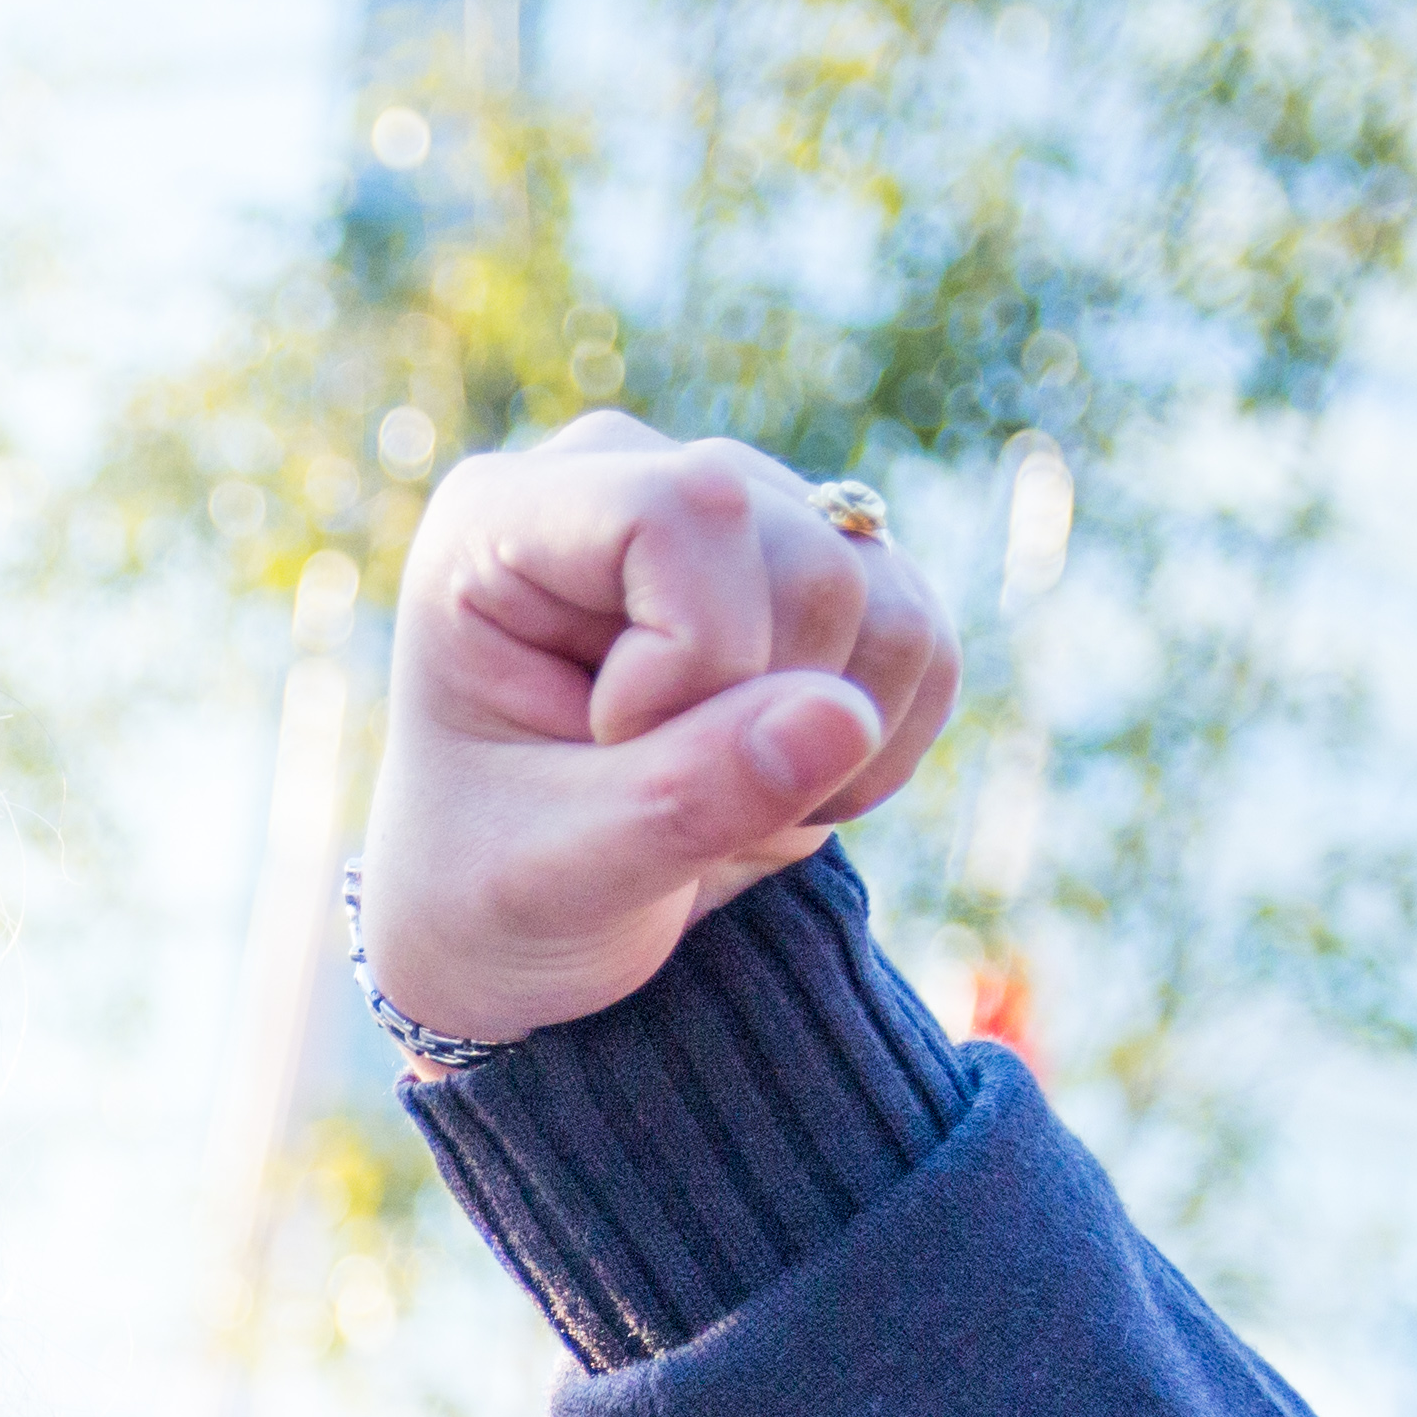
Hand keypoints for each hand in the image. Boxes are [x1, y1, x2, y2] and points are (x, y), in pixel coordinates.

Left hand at [353, 413, 961, 1048]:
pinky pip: (924, 639)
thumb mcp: (556, 874)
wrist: (520, 935)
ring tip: (722, 805)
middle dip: (767, 715)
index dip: (698, 652)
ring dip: (834, 742)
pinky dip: (878, 743)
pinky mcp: (816, 572)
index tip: (610, 747)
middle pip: (808, 559)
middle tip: (670, 804)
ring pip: (882, 595)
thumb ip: (685, 798)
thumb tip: (845, 717)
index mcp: (502, 523)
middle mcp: (626, 482)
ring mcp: (734, 518)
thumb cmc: (492, 895)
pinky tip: (780, 789)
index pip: (685, 510)